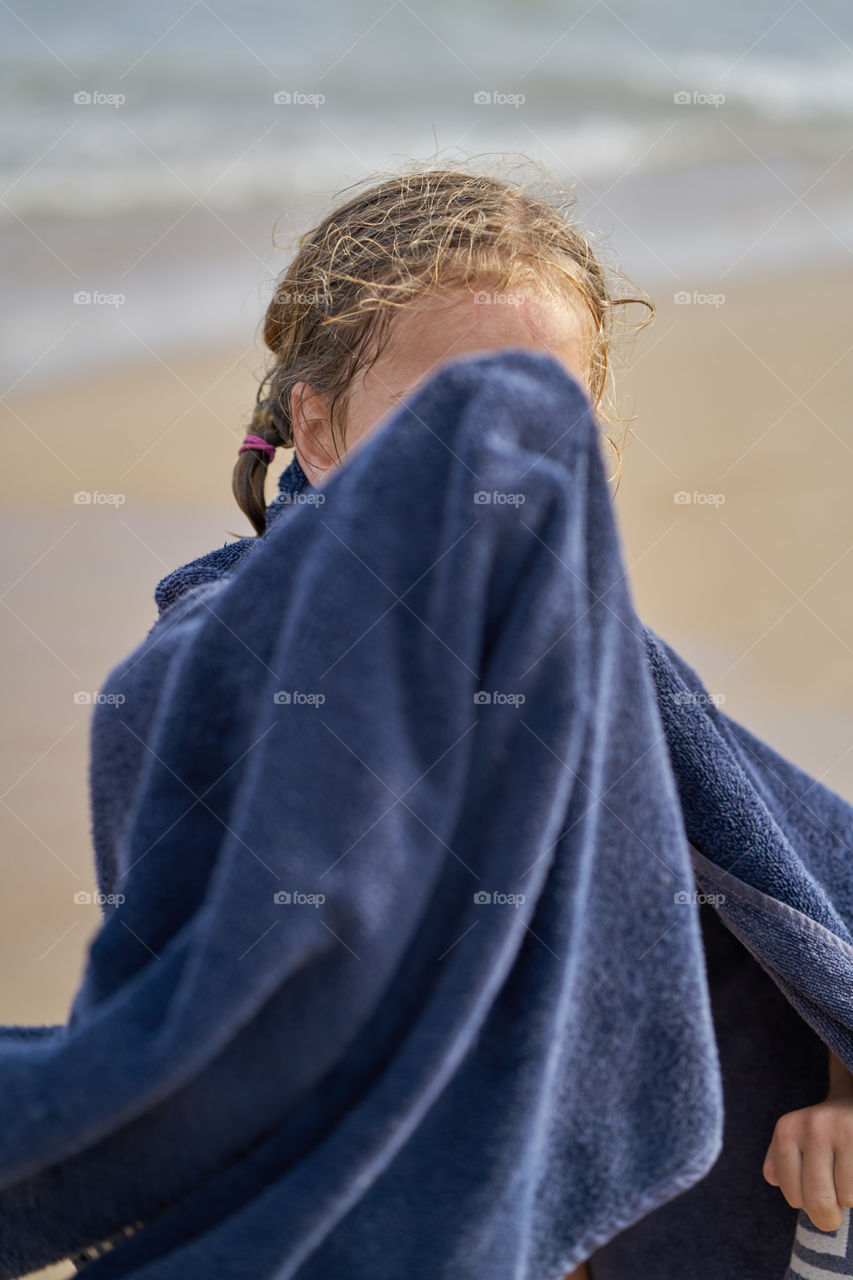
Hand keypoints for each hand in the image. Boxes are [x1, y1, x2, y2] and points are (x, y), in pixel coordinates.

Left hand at [763, 1050, 852, 1232]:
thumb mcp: (794, 1135)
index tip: (814, 1196)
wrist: (850, 1102)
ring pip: (847, 1198)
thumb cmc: (823, 1130)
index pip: (794, 1195)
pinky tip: (852, 1170)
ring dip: (848, 1199)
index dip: (806, 1205)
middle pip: (818, 1200)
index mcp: (787, 1130)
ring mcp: (841, 1130)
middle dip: (827, 1219)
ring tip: (845, 1179)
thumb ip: (779, 1159)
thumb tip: (772, 1178)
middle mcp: (812, 1127)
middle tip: (832, 1217)